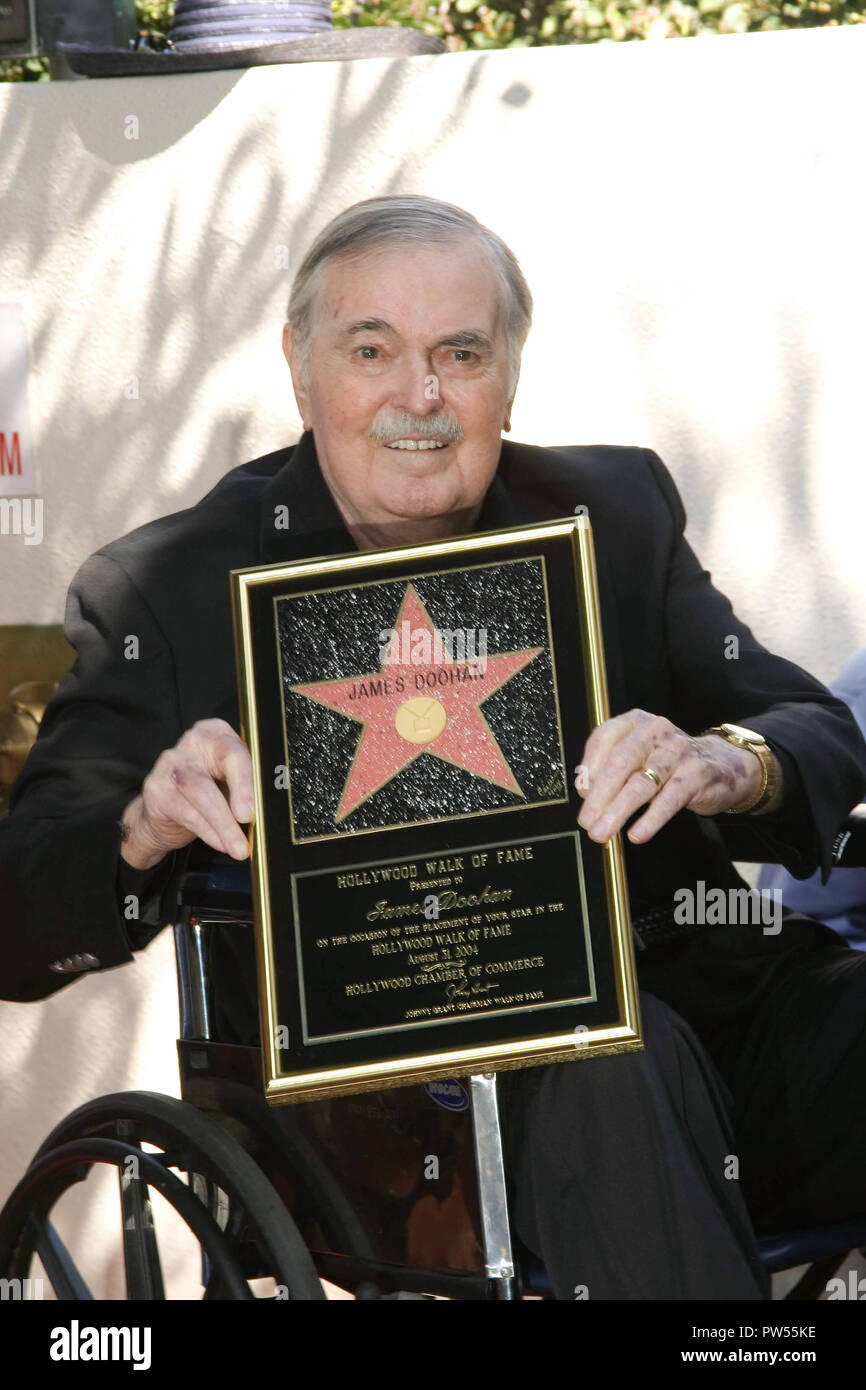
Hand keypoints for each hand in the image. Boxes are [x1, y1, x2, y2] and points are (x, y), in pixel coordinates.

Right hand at [120, 719, 253, 869]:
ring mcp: (169, 764)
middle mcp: (192, 743)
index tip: (250, 811)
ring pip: (200, 794)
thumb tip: (264, 811)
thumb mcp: (231, 783)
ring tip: (238, 847)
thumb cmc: (207, 791)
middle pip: (215, 771)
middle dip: (235, 801)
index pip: (233, 752)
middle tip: (248, 825)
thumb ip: (247, 789)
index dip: (244, 782)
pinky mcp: (155, 789)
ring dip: (223, 824)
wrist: (165, 812)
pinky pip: (186, 813)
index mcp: (216, 734)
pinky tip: (221, 843)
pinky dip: (208, 832)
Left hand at [575, 709, 773, 844]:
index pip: (605, 737)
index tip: (581, 792)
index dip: (589, 766)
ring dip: (618, 811)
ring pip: (642, 783)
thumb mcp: (639, 757)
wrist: (722, 765)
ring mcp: (678, 751)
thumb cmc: (669, 763)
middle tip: (587, 821)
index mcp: (636, 723)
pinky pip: (669, 799)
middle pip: (621, 763)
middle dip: (599, 796)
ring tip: (603, 832)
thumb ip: (611, 768)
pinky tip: (637, 834)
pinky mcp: (697, 774)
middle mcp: (656, 731)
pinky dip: (651, 819)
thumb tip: (586, 792)